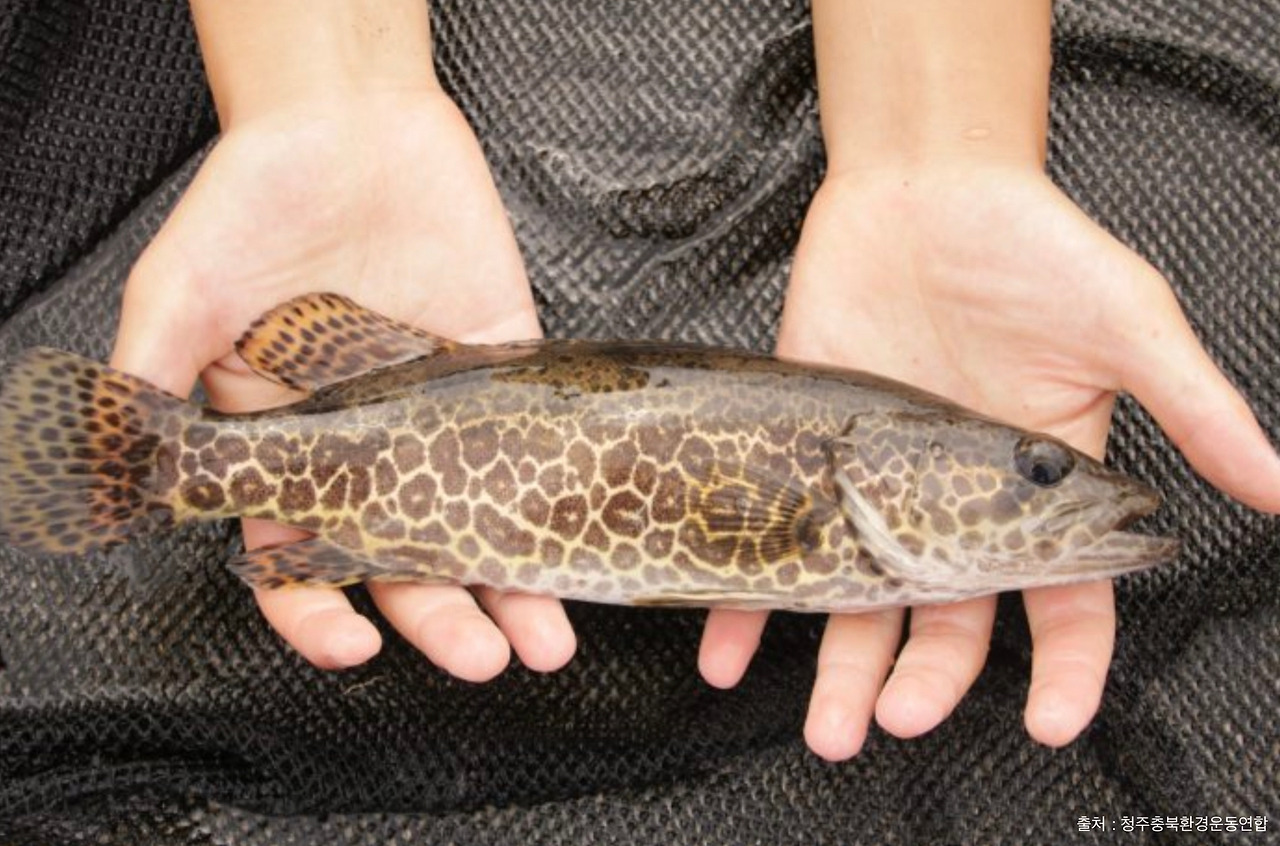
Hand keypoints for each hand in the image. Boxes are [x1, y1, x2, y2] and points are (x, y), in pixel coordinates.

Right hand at [110, 88, 576, 678]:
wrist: (347, 122)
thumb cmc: (253, 201)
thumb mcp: (185, 290)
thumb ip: (158, 376)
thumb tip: (125, 471)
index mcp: (287, 447)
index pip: (299, 556)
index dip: (318, 610)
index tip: (353, 644)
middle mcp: (368, 445)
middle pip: (406, 557)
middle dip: (442, 616)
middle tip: (483, 657)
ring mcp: (440, 413)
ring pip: (481, 520)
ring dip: (515, 584)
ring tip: (548, 640)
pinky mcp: (500, 368)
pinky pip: (535, 442)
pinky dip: (558, 492)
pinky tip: (583, 536)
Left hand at [698, 164, 1279, 758]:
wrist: (921, 186)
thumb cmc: (1032, 246)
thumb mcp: (1125, 323)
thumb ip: (1193, 409)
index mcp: (1037, 490)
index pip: (1062, 600)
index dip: (1064, 667)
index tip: (1053, 723)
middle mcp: (952, 502)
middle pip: (946, 619)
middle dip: (927, 679)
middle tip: (895, 721)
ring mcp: (873, 483)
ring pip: (858, 598)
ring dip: (838, 668)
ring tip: (823, 727)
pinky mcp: (807, 453)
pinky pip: (775, 537)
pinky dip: (747, 599)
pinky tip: (723, 649)